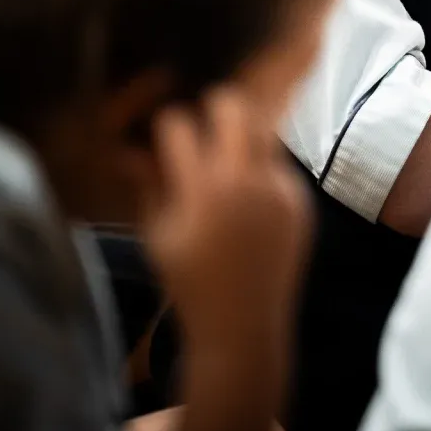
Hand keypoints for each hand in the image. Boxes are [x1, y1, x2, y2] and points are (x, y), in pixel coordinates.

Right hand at [138, 90, 311, 353]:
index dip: (167, 127)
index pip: (180, 125)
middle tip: (203, 125)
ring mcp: (280, 189)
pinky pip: (280, 164)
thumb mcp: (157, 236)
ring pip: (264, 129)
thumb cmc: (189, 282)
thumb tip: (130, 150)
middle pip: (235, 106)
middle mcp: (246, 181)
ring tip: (225, 161)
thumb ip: (148, 186)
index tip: (165, 137)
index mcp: (202, 190)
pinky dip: (262, 168)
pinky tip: (247, 197)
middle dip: (214, 107)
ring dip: (243, 135)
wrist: (243, 324)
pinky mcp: (301, 200)